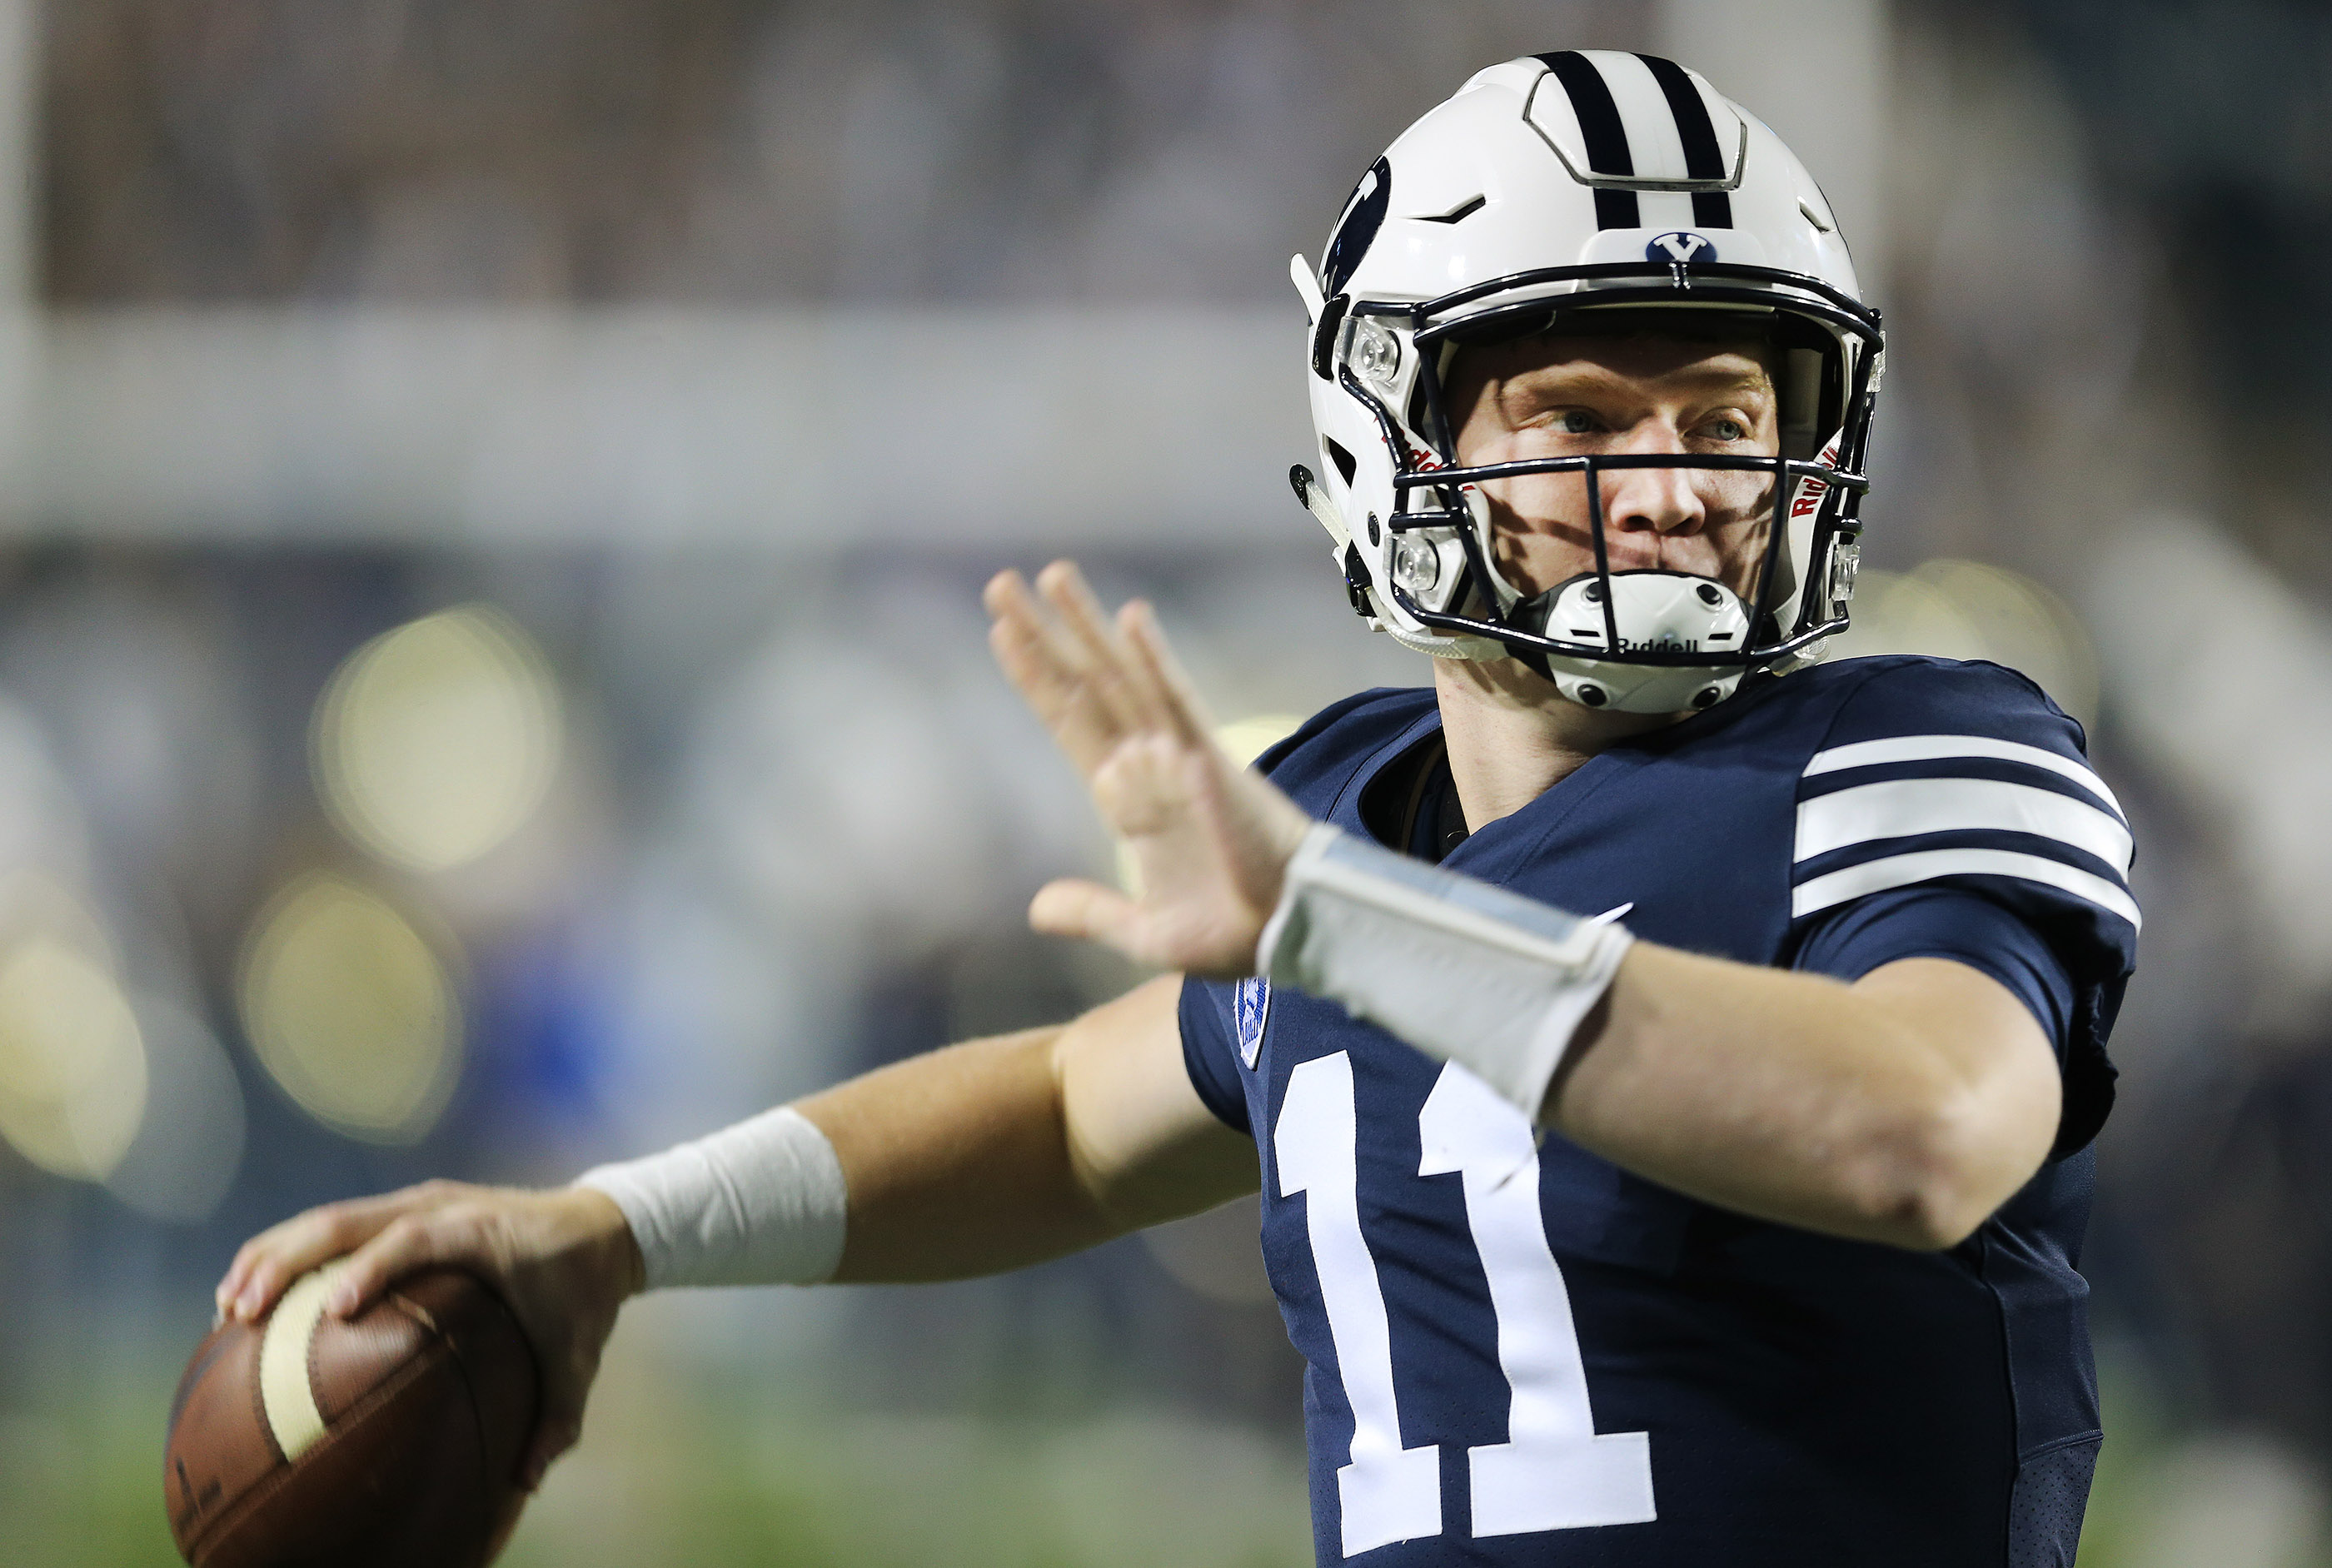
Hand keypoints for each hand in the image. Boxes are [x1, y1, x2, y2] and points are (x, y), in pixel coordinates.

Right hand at [212, 1181, 644, 1490]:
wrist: (603, 1225)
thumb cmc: (585, 1295)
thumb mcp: (580, 1355)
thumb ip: (558, 1417)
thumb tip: (525, 1483)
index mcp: (482, 1232)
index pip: (418, 1238)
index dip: (374, 1267)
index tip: (335, 1310)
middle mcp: (443, 1205)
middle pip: (352, 1219)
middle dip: (289, 1260)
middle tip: (242, 1312)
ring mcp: (420, 1201)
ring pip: (332, 1217)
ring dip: (274, 1254)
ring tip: (226, 1306)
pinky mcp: (406, 1208)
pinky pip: (340, 1225)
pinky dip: (291, 1251)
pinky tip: (252, 1294)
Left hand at [984, 560, 1314, 976]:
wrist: (1292, 935)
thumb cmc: (1234, 933)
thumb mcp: (1146, 933)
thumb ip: (1092, 914)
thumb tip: (1037, 908)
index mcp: (1128, 801)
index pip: (1071, 724)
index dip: (1035, 678)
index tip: (1000, 632)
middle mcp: (1148, 765)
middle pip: (1085, 684)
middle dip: (1043, 633)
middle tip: (1000, 583)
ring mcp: (1178, 756)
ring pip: (1123, 676)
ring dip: (1085, 626)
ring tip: (1049, 574)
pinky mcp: (1212, 760)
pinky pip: (1179, 701)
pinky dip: (1155, 660)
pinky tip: (1132, 618)